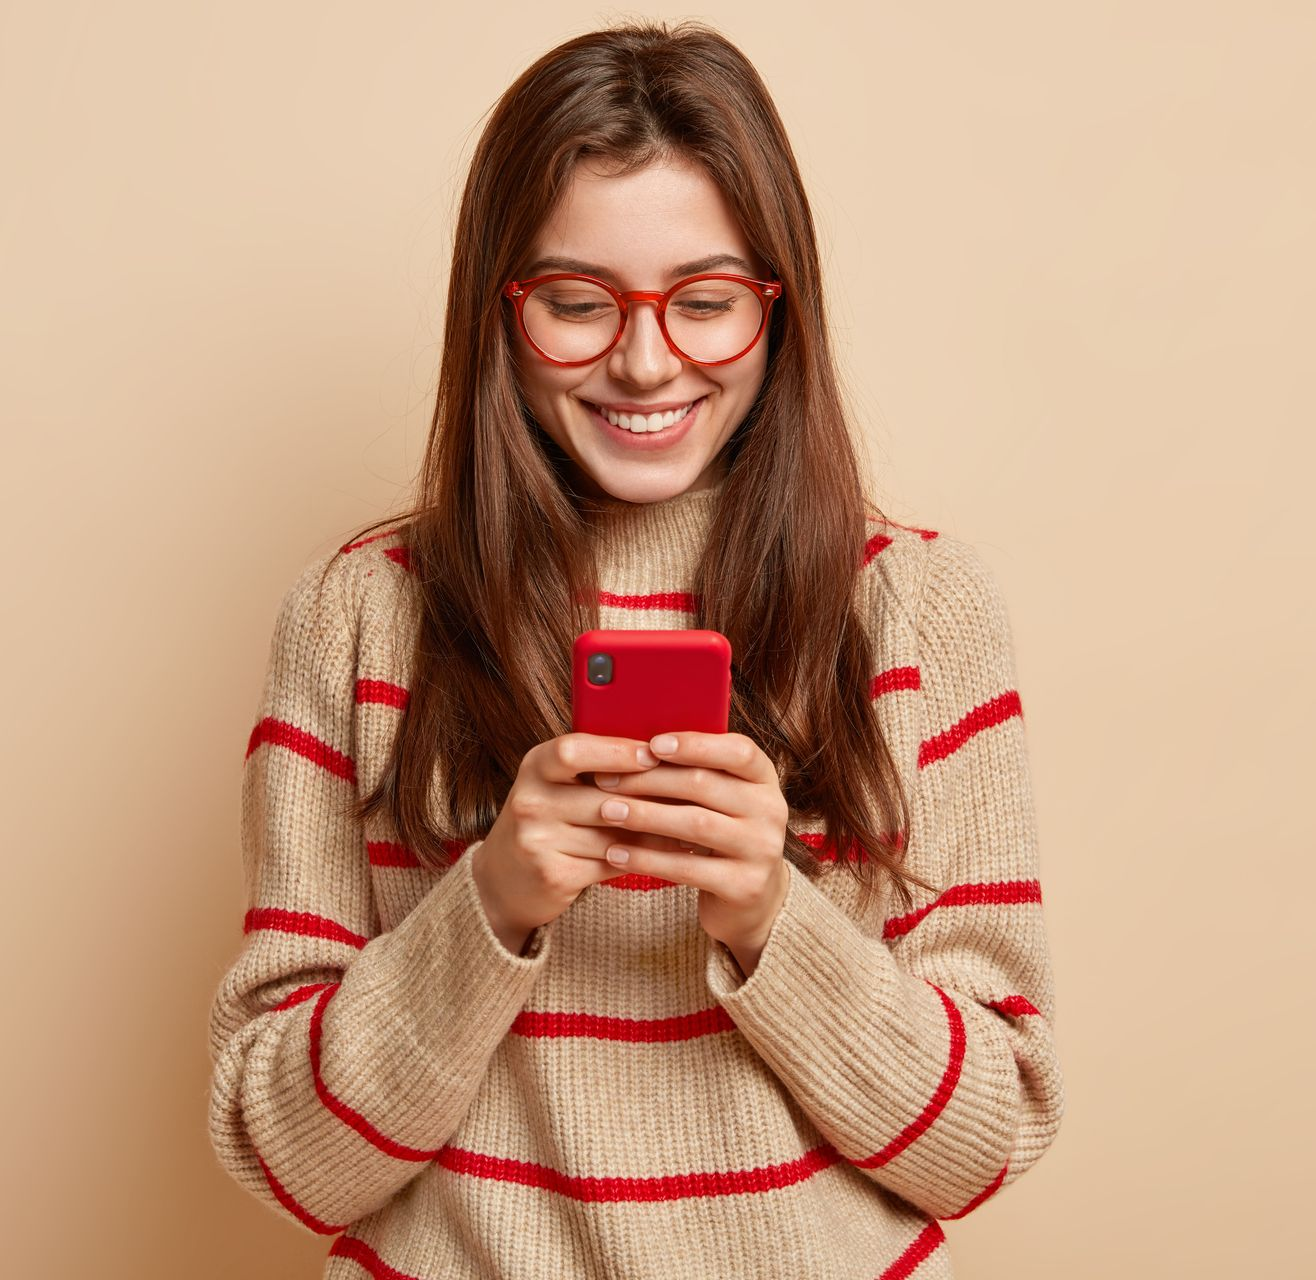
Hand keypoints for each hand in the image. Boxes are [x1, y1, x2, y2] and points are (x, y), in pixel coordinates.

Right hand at [472, 733, 697, 941]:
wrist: (505, 879)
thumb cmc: (548, 819)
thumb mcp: (557, 784)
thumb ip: (596, 766)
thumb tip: (662, 749)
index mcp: (535, 766)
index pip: (572, 750)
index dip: (615, 751)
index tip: (653, 754)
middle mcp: (530, 801)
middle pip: (601, 796)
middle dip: (650, 796)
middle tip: (695, 792)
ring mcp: (537, 841)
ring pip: (613, 833)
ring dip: (658, 830)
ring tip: (695, 823)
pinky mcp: (553, 875)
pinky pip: (612, 862)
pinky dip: (646, 857)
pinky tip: (674, 853)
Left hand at [592, 731, 790, 960]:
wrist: (752, 896)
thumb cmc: (720, 832)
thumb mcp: (721, 798)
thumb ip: (694, 771)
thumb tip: (633, 746)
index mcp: (764, 778)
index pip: (739, 750)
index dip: (695, 744)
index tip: (652, 744)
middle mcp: (770, 810)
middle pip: (704, 784)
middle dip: (649, 780)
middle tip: (606, 779)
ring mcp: (761, 849)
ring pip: (694, 824)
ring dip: (644, 816)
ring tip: (607, 811)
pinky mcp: (745, 886)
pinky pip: (688, 867)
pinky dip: (647, 859)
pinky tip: (616, 853)